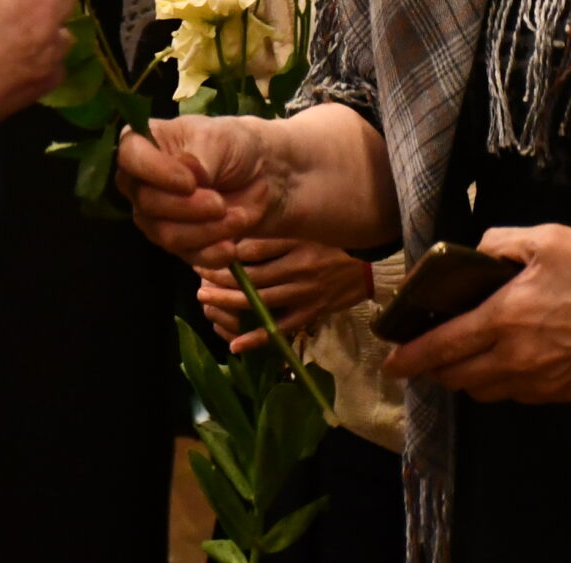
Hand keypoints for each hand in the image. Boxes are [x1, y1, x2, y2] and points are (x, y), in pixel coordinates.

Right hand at [117, 117, 276, 264]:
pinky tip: (231, 247)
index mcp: (144, 143)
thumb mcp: (220, 138)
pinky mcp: (179, 242)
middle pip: (147, 202)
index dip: (155, 172)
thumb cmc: (235, 145)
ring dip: (206, 231)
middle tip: (220, 203)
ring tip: (239, 218)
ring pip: (166, 234)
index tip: (190, 182)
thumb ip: (200, 156)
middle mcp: (142, 181)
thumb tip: (189, 174)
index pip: (129, 157)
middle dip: (188, 207)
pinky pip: (186, 255)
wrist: (266, 175)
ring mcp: (157, 215)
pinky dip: (211, 253)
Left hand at [197, 238, 375, 351]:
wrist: (373, 265)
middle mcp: (298, 269)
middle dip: (220, 278)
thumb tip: (238, 228)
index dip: (225, 250)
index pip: (252, 247)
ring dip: (229, 302)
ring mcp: (304, 294)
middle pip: (250, 276)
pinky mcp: (311, 313)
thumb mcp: (307, 226)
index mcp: (297, 243)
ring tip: (205, 299)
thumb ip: (277, 228)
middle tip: (197, 276)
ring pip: (260, 301)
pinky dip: (257, 338)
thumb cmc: (336, 240)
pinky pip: (281, 328)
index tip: (205, 248)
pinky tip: (234, 344)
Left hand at [382, 224, 570, 403]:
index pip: (443, 346)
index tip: (390, 363)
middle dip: (433, 369)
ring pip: (484, 392)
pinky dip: (497, 384)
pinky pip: (514, 396)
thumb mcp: (546, 238)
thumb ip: (498, 244)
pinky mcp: (562, 392)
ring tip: (459, 357)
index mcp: (506, 318)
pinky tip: (502, 361)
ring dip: (464, 379)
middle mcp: (518, 358)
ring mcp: (541, 381)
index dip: (410, 357)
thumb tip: (472, 255)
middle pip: (457, 377)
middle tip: (422, 354)